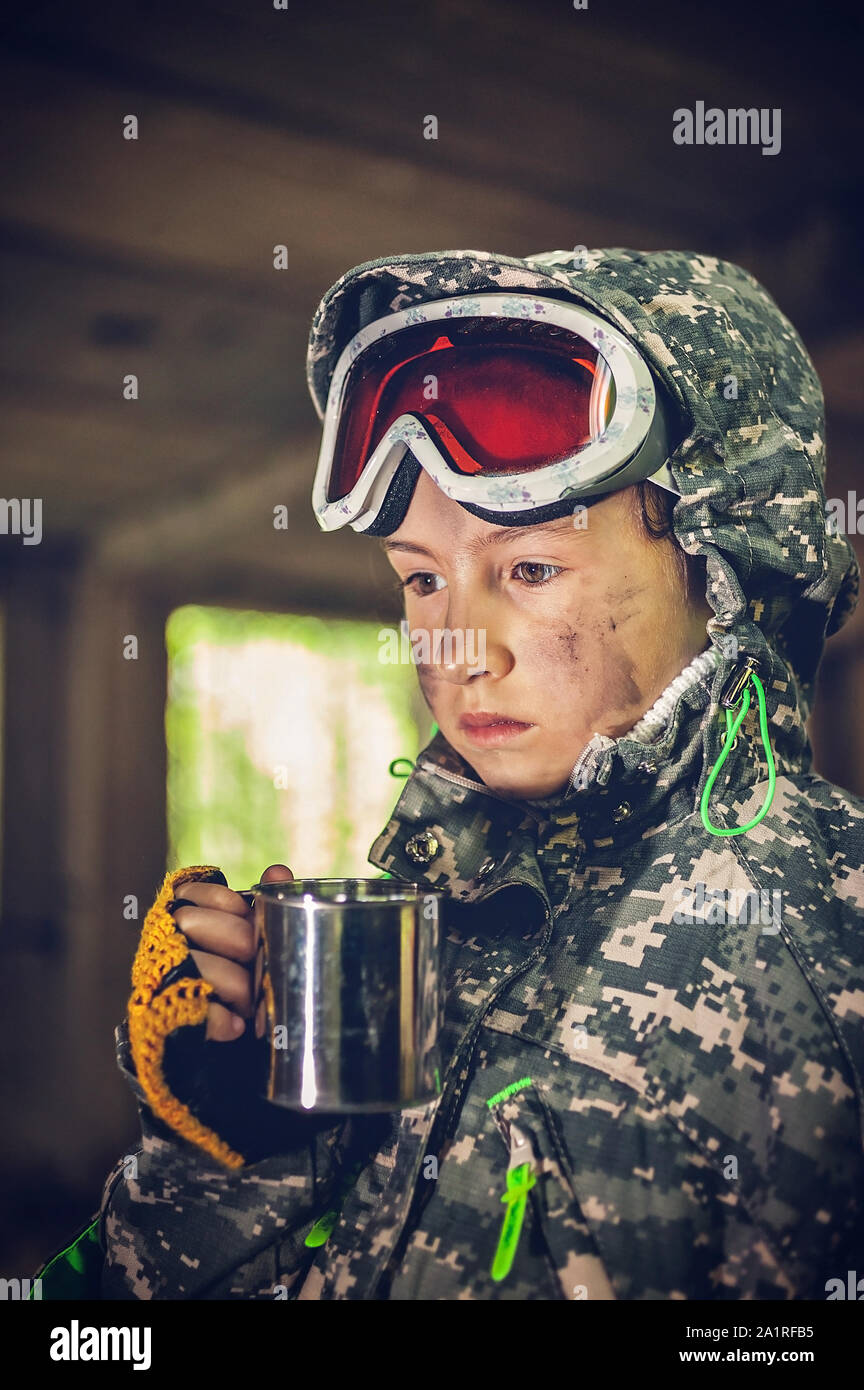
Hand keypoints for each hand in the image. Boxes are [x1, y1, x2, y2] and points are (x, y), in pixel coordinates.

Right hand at [172, 864, 293, 1041]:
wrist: (235, 1050)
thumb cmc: (244, 986)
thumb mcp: (255, 944)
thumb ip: (264, 908)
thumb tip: (277, 872)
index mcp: (183, 927)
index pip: (189, 894)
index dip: (221, 899)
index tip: (246, 912)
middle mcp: (164, 950)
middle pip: (190, 922)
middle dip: (234, 937)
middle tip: (256, 957)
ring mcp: (159, 985)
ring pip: (194, 963)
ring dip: (232, 981)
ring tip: (252, 1000)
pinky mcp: (164, 1023)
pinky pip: (194, 1011)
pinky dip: (220, 1019)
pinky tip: (237, 1026)